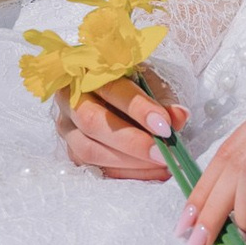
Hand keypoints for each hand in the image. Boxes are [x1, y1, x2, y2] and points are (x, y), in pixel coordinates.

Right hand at [58, 78, 186, 182]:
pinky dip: (125, 174)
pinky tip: (150, 173)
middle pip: (93, 122)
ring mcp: (66, 127)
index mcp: (89, 70)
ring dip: (129, 162)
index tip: (165, 127)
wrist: (112, 95)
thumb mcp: (150, 82)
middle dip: (132, 142)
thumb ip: (164, 100)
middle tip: (164, 154)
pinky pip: (93, 168)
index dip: (139, 109)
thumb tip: (179, 117)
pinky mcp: (71, 151)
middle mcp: (69, 98)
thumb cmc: (133, 84)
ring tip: (161, 165)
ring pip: (89, 150)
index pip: (111, 89)